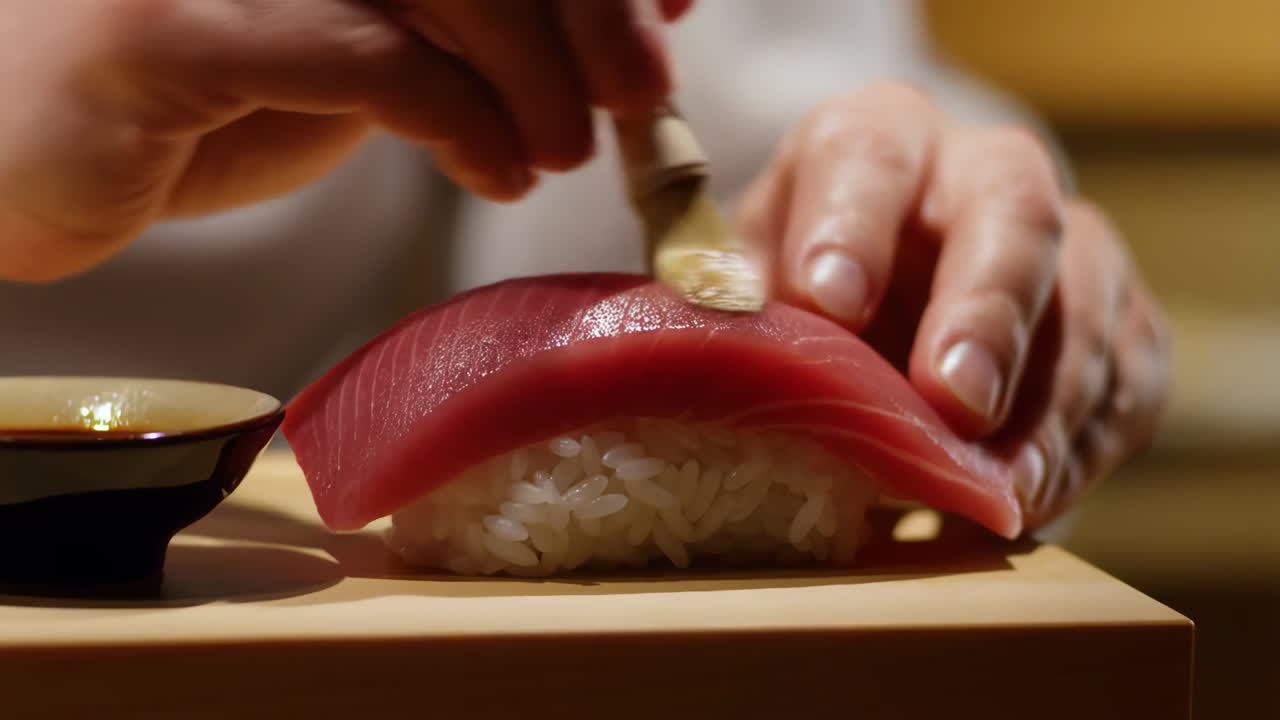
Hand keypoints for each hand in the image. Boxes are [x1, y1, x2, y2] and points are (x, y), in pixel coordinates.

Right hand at [0, 0, 691, 280]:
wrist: (19, 157)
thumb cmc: (199, 96)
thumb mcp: (355, 42)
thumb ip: (463, 18)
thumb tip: (622, 19)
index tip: (665, 9)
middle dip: (589, 10)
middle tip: (640, 96)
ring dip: (537, 75)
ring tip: (562, 150)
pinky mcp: (168, 23)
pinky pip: (371, 58)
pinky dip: (462, 118)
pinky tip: (495, 171)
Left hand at [736, 82, 1170, 528]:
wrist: (892, 301)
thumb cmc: (803, 296)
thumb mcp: (753, 288)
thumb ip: (739, 316)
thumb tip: (704, 373)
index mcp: (873, 142)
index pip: (866, 156)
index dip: (850, 227)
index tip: (828, 303)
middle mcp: (979, 172)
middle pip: (1010, 215)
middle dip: (985, 312)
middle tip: (956, 404)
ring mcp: (1068, 241)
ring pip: (1088, 303)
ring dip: (1045, 407)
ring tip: (999, 491)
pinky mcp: (1121, 318)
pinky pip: (1128, 379)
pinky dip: (1083, 446)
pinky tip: (1033, 497)